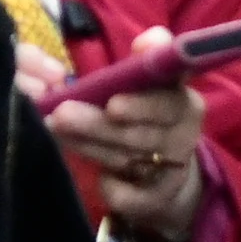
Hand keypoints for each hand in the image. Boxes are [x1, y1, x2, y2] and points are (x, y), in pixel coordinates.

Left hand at [48, 46, 207, 241]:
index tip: (112, 104)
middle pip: (138, 133)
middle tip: (62, 113)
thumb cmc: (146, 112)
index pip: (168, 101)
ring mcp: (172, 170)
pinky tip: (95, 174)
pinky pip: (129, 195)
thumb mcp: (148, 82)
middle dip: (97, 124)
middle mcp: (183, 135)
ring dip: (90, 145)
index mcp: (183, 100)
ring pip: (126, 159)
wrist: (167, 171)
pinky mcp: (157, 199)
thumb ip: (146, 59)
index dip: (142, 105)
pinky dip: (111, 186)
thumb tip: (148, 41)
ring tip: (56, 128)